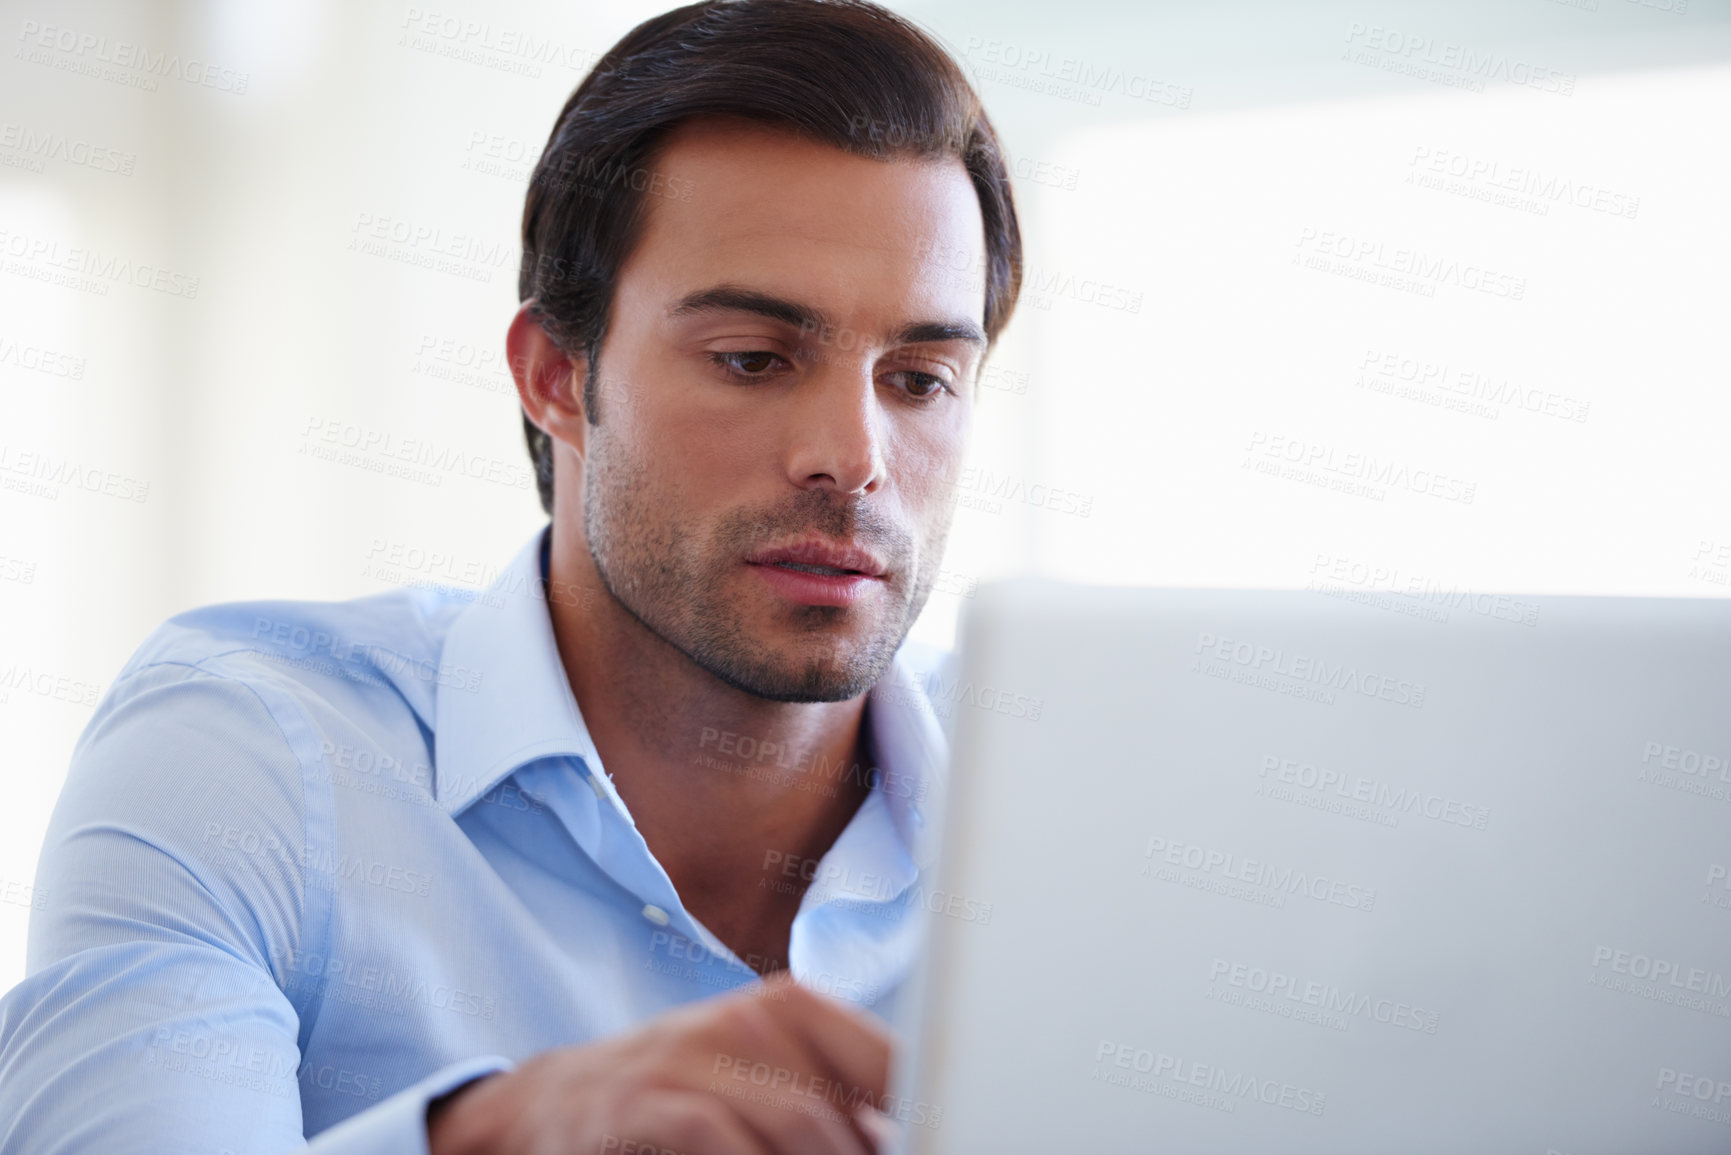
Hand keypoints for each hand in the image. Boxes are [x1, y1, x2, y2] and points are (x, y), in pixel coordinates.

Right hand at [427, 972, 892, 1154]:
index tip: (944, 1132)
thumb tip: (914, 1133)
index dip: (919, 1105)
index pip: (887, 1060)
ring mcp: (690, 1057)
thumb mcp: (764, 1079)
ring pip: (796, 1127)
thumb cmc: (684, 1096)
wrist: (558, 1103)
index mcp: (792, 1009)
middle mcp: (745, 1020)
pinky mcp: (643, 1103)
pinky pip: (716, 1140)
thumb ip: (833, 1101)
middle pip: (838, 1112)